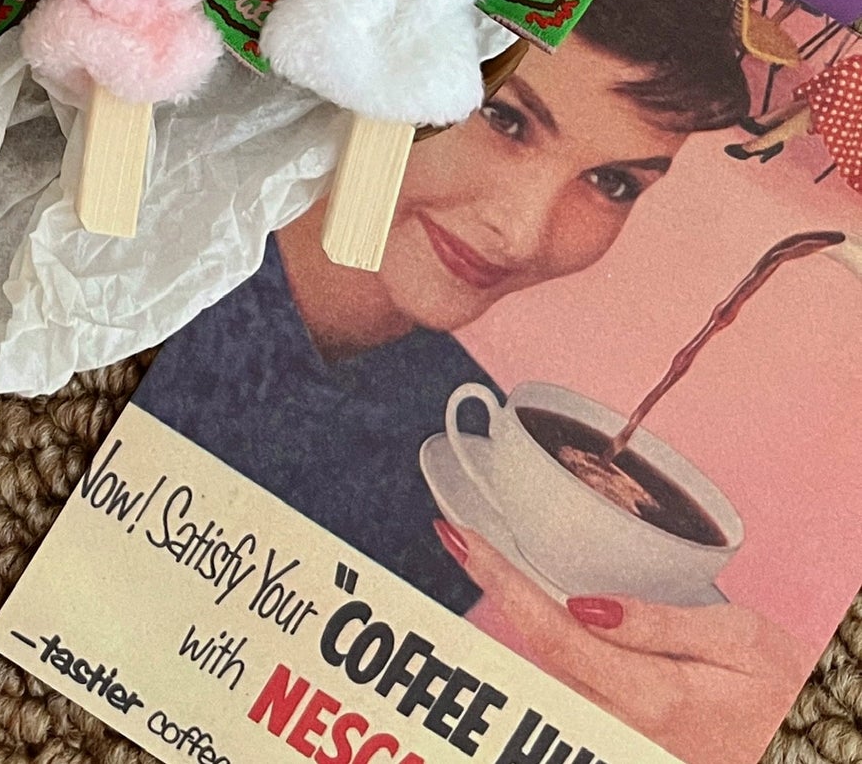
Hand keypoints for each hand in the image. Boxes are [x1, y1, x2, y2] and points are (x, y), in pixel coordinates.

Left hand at [436, 521, 811, 763]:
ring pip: (550, 671)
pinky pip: (573, 685)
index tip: (460, 536)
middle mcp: (625, 723)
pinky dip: (543, 641)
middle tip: (458, 534)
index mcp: (652, 694)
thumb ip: (656, 624)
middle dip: (495, 591)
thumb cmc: (790, 689)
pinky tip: (530, 603)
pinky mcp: (628, 735)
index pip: (551, 632)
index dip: (500, 582)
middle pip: (538, 652)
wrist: (819, 747)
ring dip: (514, 615)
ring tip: (482, 556)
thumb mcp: (738, 641)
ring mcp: (624, 735)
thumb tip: (581, 604)